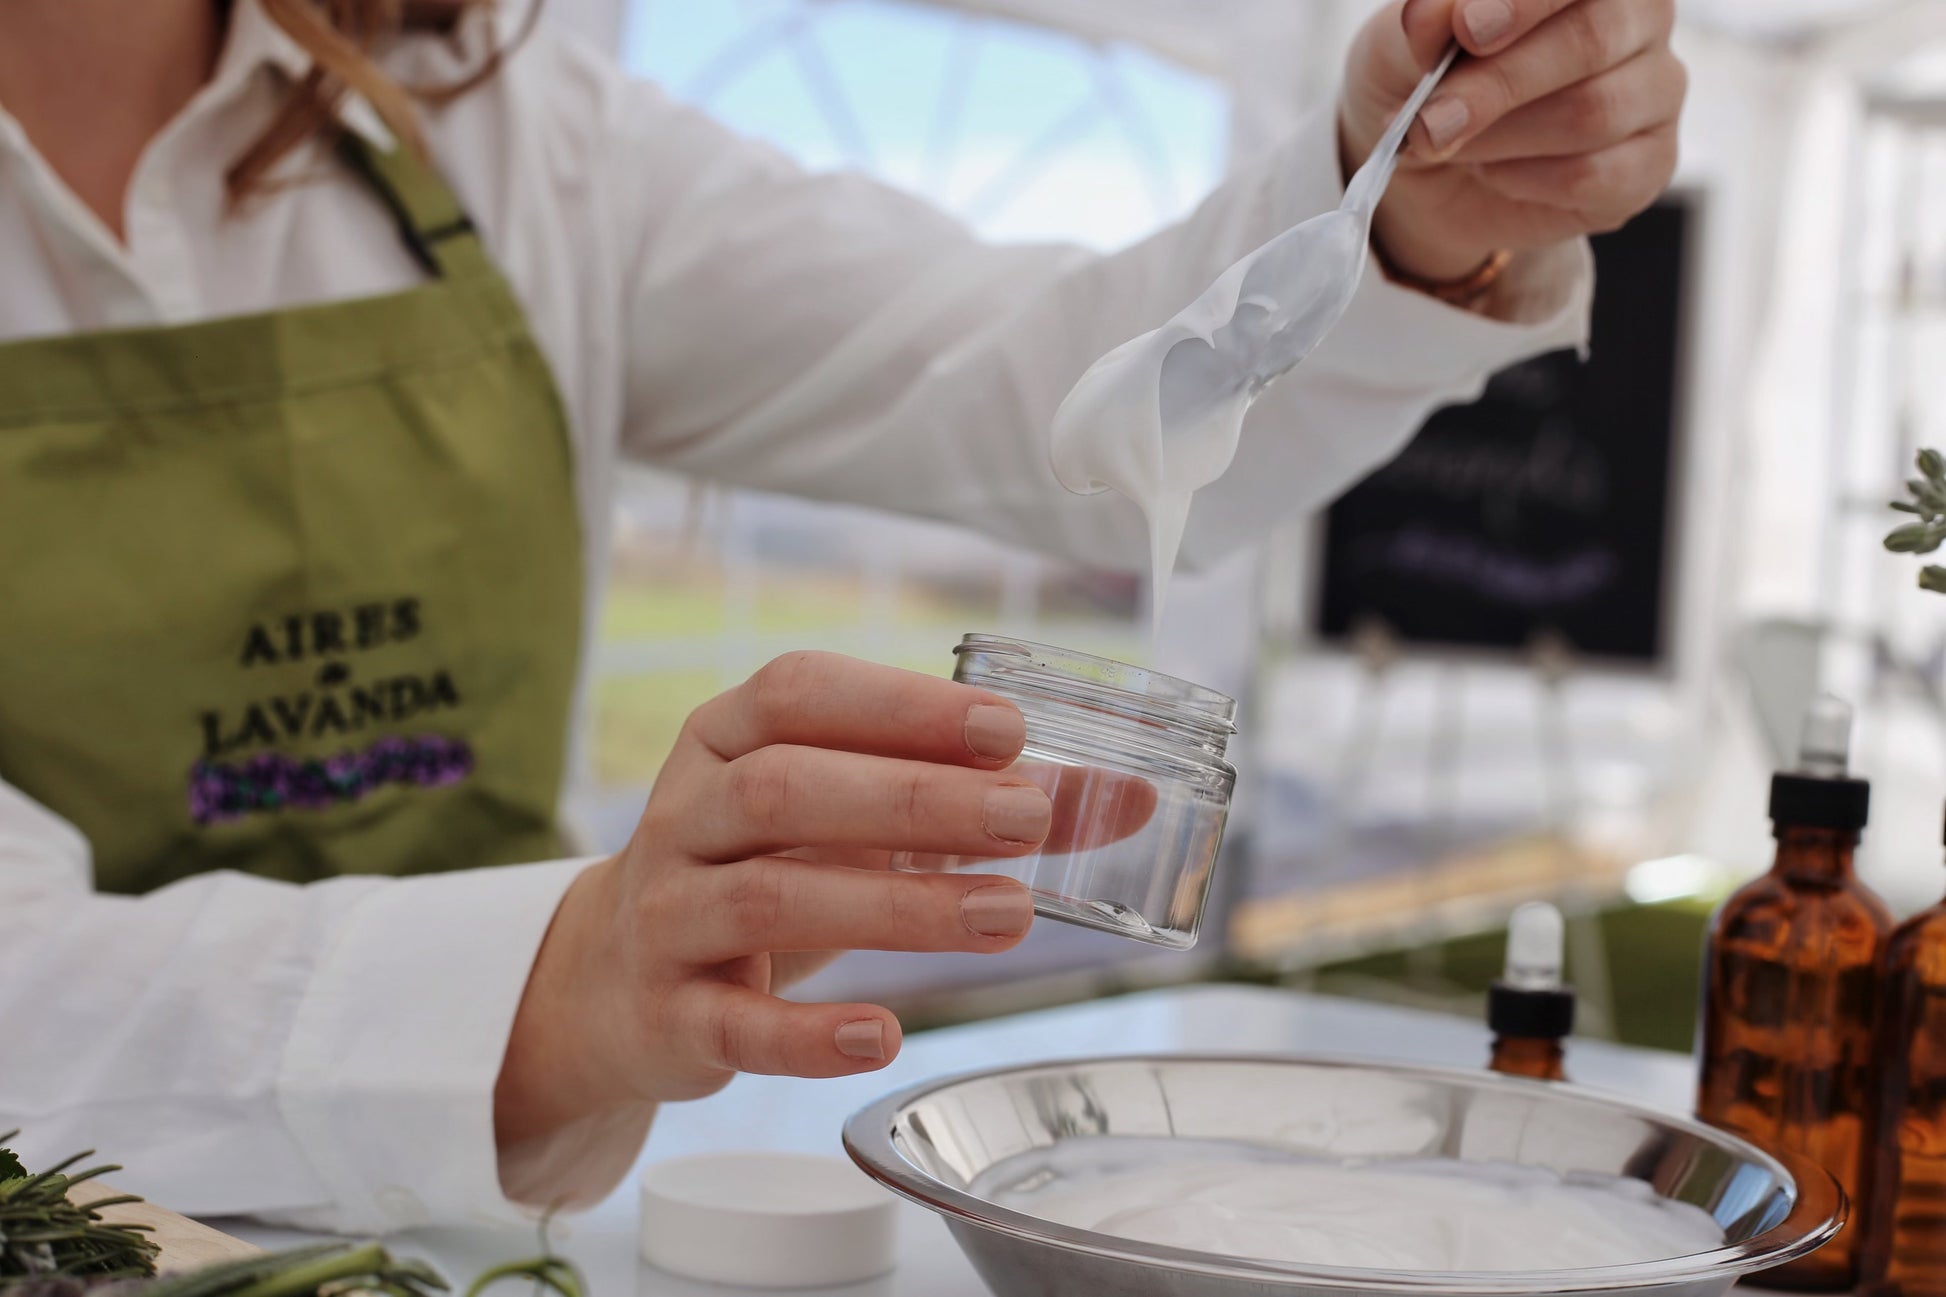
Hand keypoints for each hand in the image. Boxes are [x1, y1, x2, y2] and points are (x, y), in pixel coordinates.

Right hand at [493, 652, 1071, 1146]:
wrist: (611, 981)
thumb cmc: (759, 870)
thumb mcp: (842, 819)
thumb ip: (973, 802)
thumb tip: (1131, 799)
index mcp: (723, 739)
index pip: (799, 694)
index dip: (901, 706)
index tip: (1005, 729)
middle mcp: (684, 815)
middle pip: (787, 790)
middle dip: (914, 800)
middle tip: (1026, 819)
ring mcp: (667, 915)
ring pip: (772, 899)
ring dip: (896, 908)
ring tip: (1006, 917)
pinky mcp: (667, 1014)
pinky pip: (735, 1024)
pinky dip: (809, 1034)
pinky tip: (884, 1034)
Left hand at [1339, 0, 1685, 283]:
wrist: (1430, 166)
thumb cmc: (1430, 79)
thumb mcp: (1404, 44)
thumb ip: (1426, 23)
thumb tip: (1431, 15)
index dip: (1525, 2)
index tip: (1467, 29)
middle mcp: (1639, 17)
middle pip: (1592, 39)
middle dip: (1499, 84)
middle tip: (1430, 120)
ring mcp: (1655, 90)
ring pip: (1592, 112)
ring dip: (1501, 138)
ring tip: (1452, 145)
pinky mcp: (1649, 164)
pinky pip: (1595, 175)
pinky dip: (1525, 180)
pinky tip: (1495, 173)